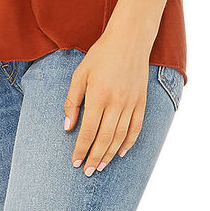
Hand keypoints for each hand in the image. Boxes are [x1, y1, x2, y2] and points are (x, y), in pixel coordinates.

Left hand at [62, 34, 151, 174]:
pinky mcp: (141, 101)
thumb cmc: (101, 54)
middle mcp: (116, 102)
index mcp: (98, 95)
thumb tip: (67, 126)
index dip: (81, 149)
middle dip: (94, 158)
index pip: (88, 131)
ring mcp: (131, 103)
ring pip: (120, 137)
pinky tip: (120, 153)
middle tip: (87, 171)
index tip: (75, 162)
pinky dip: (129, 143)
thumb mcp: (80, 73)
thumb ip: (72, 101)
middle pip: (104, 139)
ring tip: (101, 166)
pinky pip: (136, 128)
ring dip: (110, 154)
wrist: (129, 39)